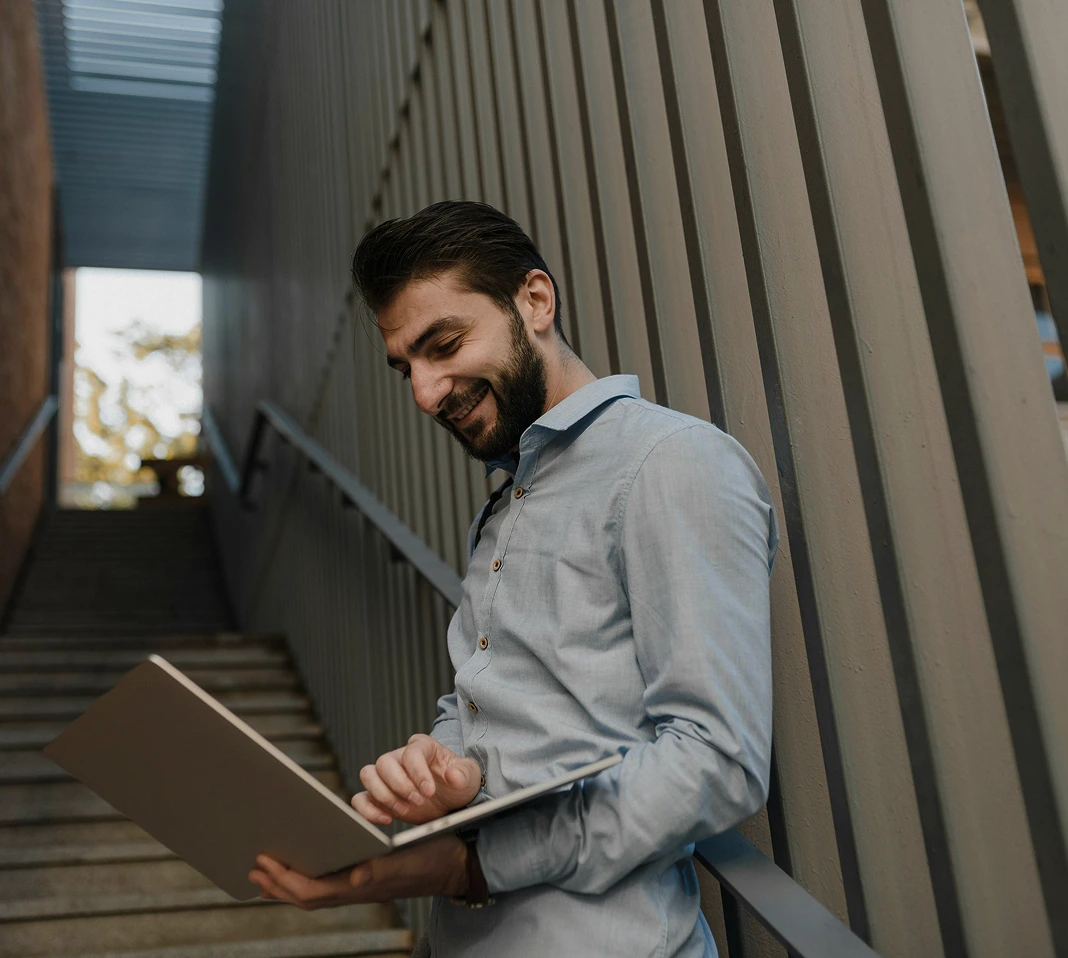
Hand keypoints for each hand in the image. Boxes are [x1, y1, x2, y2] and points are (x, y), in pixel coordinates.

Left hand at [248, 834, 468, 906]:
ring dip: (288, 885)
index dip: (284, 881)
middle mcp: (357, 890)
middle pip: (307, 896)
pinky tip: (305, 866)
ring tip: (267, 872)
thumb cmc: (432, 856)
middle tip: (254, 866)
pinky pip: (328, 885)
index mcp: (361, 885)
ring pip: (315, 894)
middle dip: (277, 885)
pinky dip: (309, 878)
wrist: (455, 863)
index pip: (312, 892)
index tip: (264, 862)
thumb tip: (355, 877)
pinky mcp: (367, 879)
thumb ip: (380, 869)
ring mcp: (361, 887)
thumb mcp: (407, 857)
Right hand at [352, 733, 480, 824]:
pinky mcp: (378, 796)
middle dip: (399, 785)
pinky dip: (367, 809)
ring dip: (383, 795)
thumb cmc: (457, 783)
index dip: (418, 772)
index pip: (411, 753)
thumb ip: (463, 774)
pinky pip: (360, 798)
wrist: (450, 801)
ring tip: (403, 810)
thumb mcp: (469, 776)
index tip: (429, 791)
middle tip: (417, 801)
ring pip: (368, 775)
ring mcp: (386, 776)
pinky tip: (386, 819)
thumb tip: (453, 775)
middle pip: (385, 762)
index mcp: (422, 746)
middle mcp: (400, 757)